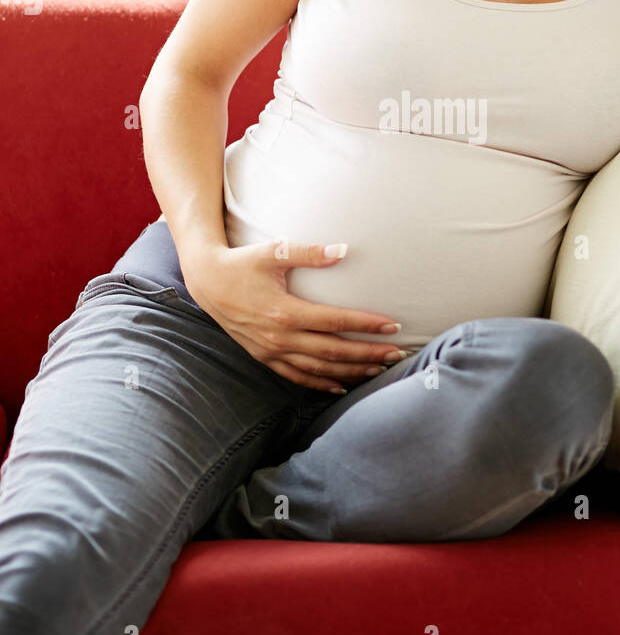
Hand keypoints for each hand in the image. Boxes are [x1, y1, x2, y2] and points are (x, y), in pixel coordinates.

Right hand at [184, 240, 406, 391]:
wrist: (207, 283)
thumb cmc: (242, 263)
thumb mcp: (273, 252)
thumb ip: (309, 252)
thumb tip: (344, 249)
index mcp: (285, 311)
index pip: (336, 322)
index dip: (366, 325)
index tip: (393, 326)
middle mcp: (279, 337)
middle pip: (333, 350)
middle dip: (367, 354)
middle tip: (396, 354)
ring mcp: (271, 351)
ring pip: (318, 368)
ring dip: (350, 371)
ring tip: (378, 370)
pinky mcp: (264, 357)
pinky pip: (296, 377)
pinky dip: (320, 383)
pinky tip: (341, 386)